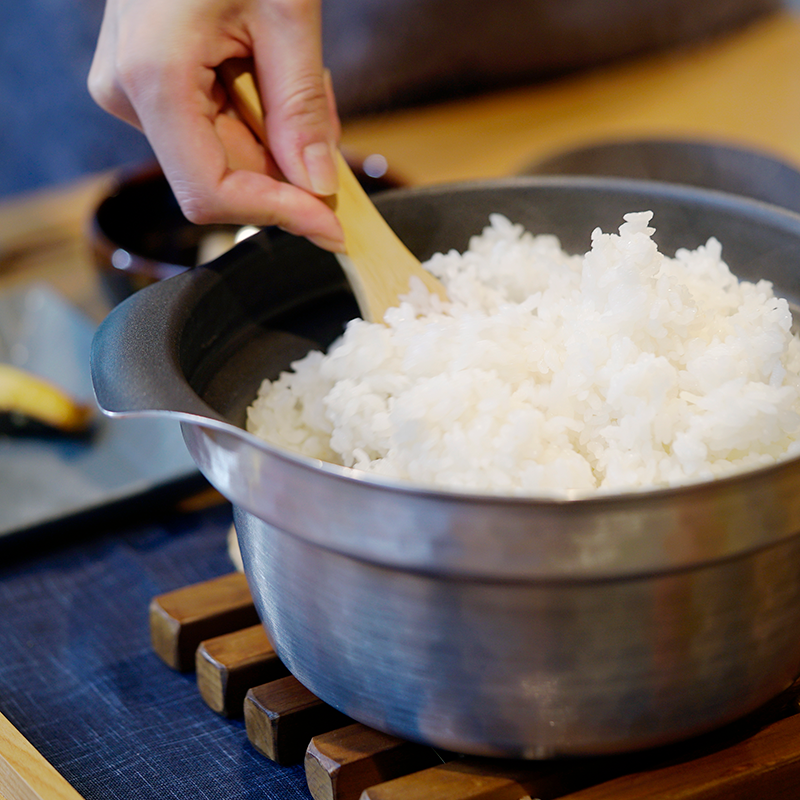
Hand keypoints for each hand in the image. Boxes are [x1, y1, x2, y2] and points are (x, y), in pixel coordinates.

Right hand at [88, 0, 343, 251]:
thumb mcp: (286, 13)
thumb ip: (301, 108)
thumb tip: (317, 185)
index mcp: (154, 78)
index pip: (212, 194)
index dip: (277, 215)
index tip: (331, 226)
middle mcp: (130, 94)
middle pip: (223, 178)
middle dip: (288, 174)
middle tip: (330, 136)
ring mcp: (134, 91)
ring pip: (221, 157)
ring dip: (277, 143)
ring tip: (303, 83)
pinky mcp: (149, 85)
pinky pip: (211, 129)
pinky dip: (258, 122)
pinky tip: (273, 78)